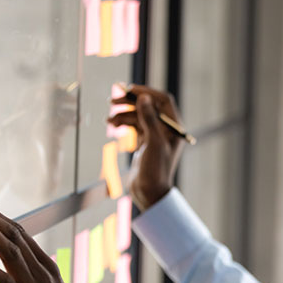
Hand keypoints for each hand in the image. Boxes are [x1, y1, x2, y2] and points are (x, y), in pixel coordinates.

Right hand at [107, 85, 185, 210]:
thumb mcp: (154, 143)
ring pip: (138, 116)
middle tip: (112, 101)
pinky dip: (123, 123)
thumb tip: (143, 98)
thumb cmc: (156, 170)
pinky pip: (133, 126)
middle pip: (148, 106)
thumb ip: (149, 119)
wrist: (149, 193)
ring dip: (123, 114)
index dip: (146, 92)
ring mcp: (154, 135)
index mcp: (174, 127)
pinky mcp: (144, 143)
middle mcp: (166, 129)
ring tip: (108, 120)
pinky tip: (112, 124)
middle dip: (130, 103)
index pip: (162, 101)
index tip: (129, 90)